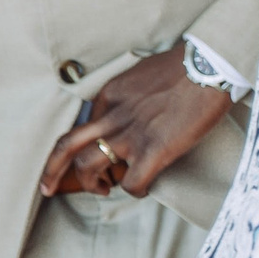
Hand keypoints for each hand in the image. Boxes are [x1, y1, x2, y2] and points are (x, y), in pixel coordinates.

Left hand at [37, 45, 234, 198]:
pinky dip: (134, 191)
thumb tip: (137, 108)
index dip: (84, 144)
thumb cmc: (187, 66)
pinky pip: (132, 183)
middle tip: (47, 188)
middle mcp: (114, 116)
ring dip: (92, 184)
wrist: (210, 66)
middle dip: (52, 171)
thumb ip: (132, 93)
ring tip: (103, 190)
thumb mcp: (145, 73)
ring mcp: (131, 135)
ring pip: (89, 167)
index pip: (83, 125)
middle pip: (67, 147)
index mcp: (111, 95)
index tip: (92, 153)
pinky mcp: (154, 151)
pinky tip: (142, 189)